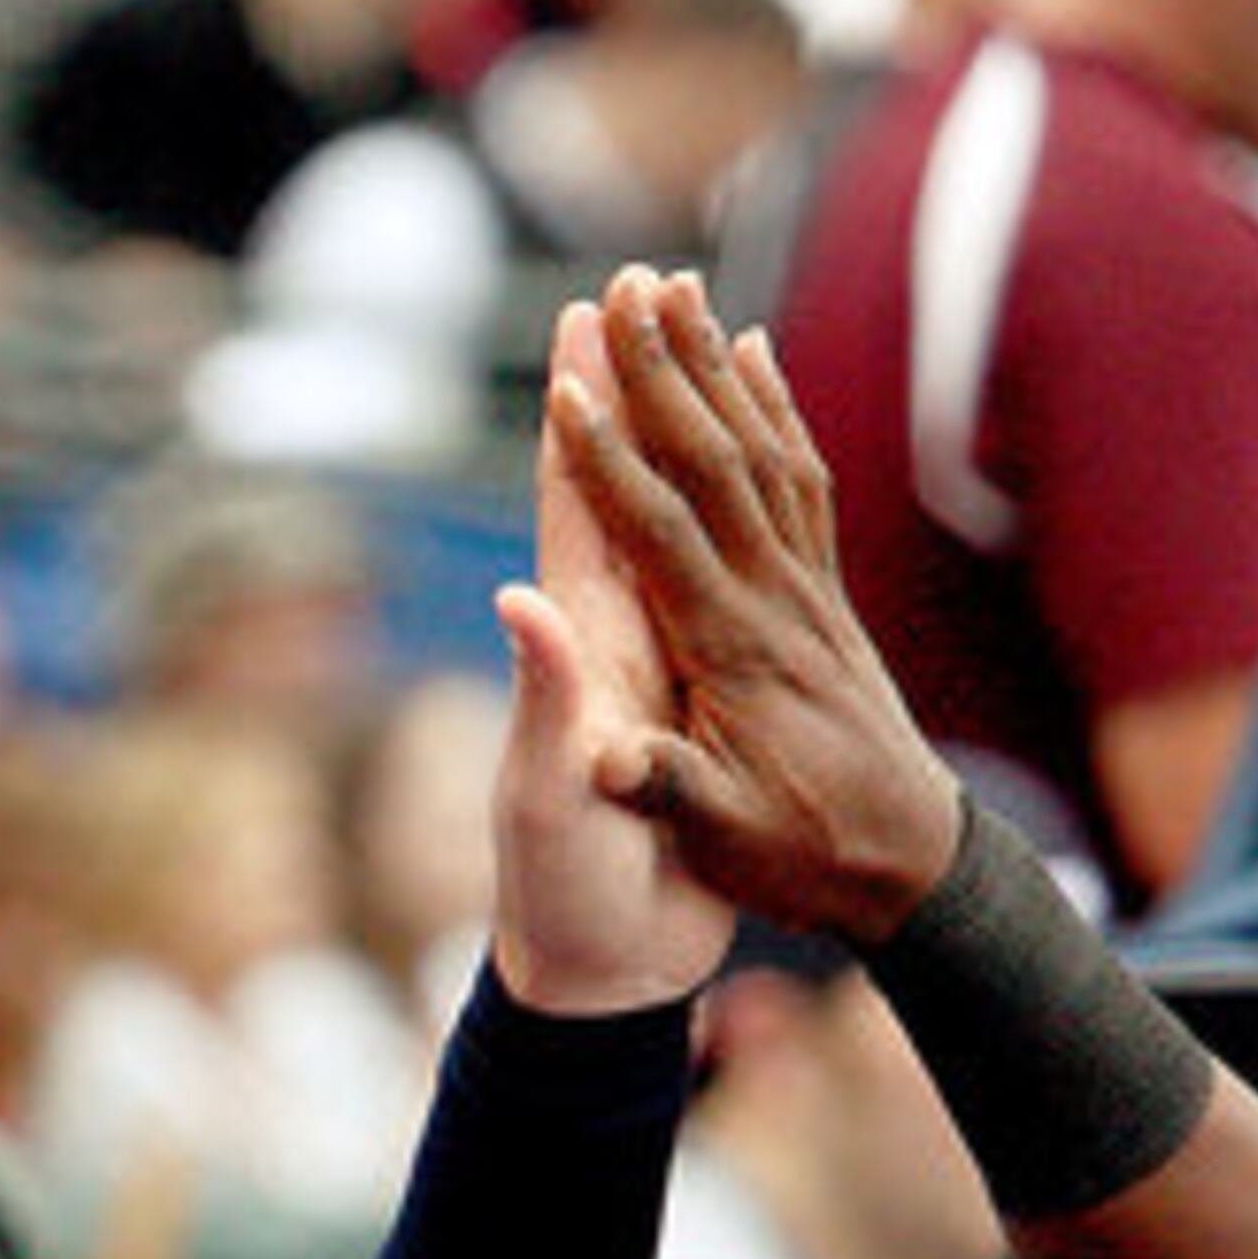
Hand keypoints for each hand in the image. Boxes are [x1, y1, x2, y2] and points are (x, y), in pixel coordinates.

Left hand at [487, 295, 732, 1014]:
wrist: (599, 974)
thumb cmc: (568, 897)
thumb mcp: (556, 800)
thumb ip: (545, 707)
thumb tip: (518, 605)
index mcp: (581, 649)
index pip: (575, 507)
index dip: (579, 413)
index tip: (586, 316)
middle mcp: (606, 641)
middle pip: (616, 487)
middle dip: (626, 386)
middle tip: (636, 284)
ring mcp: (647, 665)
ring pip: (668, 521)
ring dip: (677, 436)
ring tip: (693, 347)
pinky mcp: (689, 701)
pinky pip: (712, 583)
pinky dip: (725, 524)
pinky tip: (739, 489)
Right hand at [549, 265, 963, 943]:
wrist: (910, 867)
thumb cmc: (800, 860)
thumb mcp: (721, 841)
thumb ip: (662, 789)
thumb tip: (598, 754)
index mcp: (734, 652)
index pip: (662, 536)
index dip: (612, 463)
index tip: (567, 390)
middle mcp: (776, 600)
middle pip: (715, 460)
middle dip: (665, 370)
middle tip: (625, 285)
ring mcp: (808, 588)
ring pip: (760, 449)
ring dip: (712, 365)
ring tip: (674, 287)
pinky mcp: (825, 591)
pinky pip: (801, 475)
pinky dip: (774, 405)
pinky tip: (753, 354)